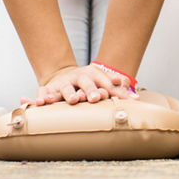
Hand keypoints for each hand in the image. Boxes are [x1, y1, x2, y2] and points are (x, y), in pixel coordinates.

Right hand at [22, 64, 136, 106]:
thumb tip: (136, 98)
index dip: (112, 89)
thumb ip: (117, 89)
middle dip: (91, 90)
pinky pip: (43, 93)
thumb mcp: (102, 82)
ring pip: (66, 87)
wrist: (64, 75)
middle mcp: (79, 77)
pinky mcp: (49, 89)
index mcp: (94, 75)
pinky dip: (42, 98)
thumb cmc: (88, 82)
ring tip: (73, 100)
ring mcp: (64, 82)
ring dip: (69, 93)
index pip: (105, 82)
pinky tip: (41, 103)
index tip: (118, 94)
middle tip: (95, 98)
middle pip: (86, 82)